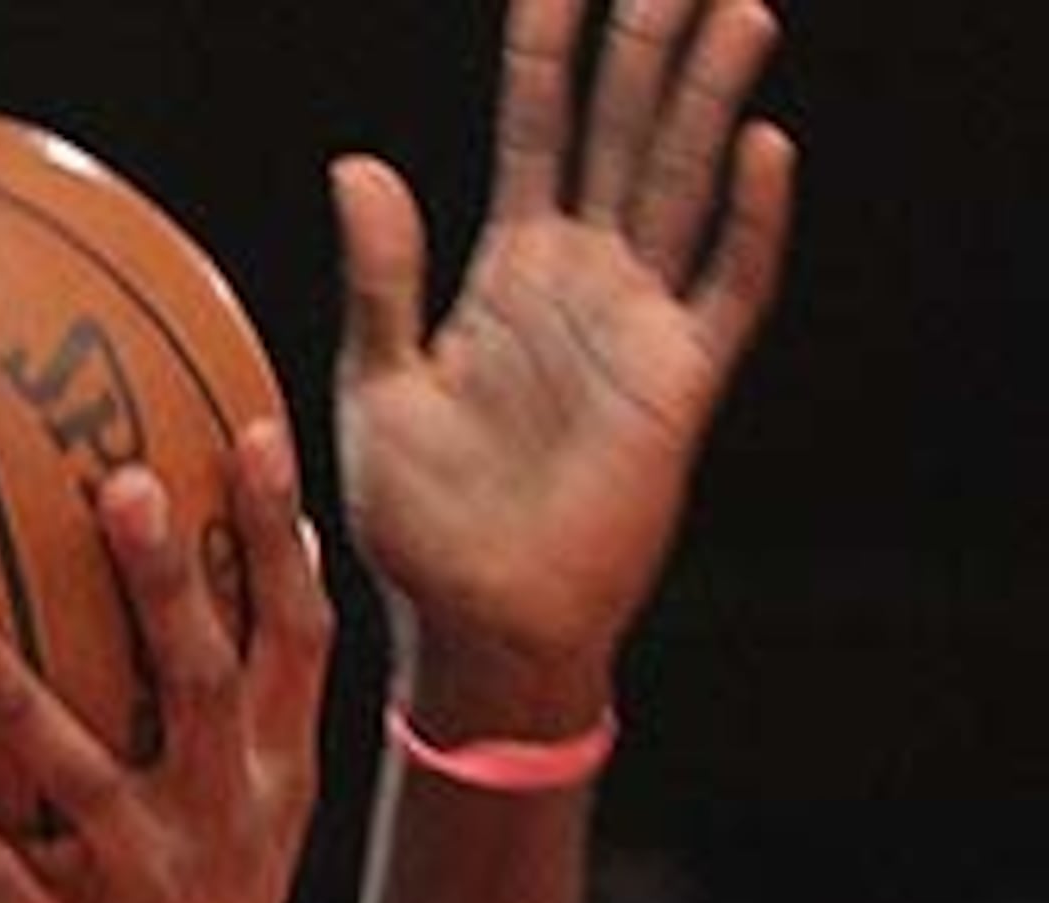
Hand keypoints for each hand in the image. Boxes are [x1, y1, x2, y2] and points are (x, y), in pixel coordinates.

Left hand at [0, 421, 334, 902]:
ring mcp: (152, 886)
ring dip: (13, 694)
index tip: (246, 427)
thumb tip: (216, 566)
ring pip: (82, 773)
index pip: (295, 637)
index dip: (276, 535)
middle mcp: (227, 819)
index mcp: (275, 776)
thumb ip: (223, 712)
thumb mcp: (235, 821)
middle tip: (118, 482)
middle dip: (167, 580)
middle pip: (204, 678)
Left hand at [334, 0, 795, 718]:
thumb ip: (381, 280)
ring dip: (708, 102)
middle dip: (648, 50)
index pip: (533, 133)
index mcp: (508, 271)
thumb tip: (358, 167)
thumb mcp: (378, 389)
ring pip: (681, 184)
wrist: (474, 624)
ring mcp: (637, 324)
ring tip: (736, 14)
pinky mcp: (678, 382)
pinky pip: (726, 287)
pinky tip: (761, 149)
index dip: (546, 56)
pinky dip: (746, 221)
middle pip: (623, 134)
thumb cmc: (418, 521)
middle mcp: (583, 280)